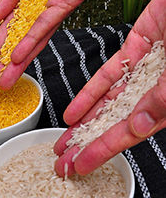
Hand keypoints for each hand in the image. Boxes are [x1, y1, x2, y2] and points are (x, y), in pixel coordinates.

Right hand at [0, 0, 85, 92]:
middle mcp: (36, 21)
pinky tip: (17, 57)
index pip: (8, 39)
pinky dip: (29, 42)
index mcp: (26, 16)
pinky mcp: (60, 9)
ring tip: (5, 82)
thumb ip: (6, 1)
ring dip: (16, 65)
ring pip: (30, 45)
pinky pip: (43, 28)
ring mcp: (48, 18)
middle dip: (5, 69)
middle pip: (19, 49)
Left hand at [54, 0, 165, 176]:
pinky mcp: (132, 53)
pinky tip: (72, 112)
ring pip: (105, 105)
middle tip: (64, 160)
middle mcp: (152, 92)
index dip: (102, 152)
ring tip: (64, 140)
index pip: (128, 135)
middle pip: (112, 125)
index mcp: (165, 103)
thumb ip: (163, 98)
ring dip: (82, 123)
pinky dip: (88, 94)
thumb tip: (139, 127)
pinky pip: (106, 77)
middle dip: (85, 143)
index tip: (79, 165)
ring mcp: (140, 73)